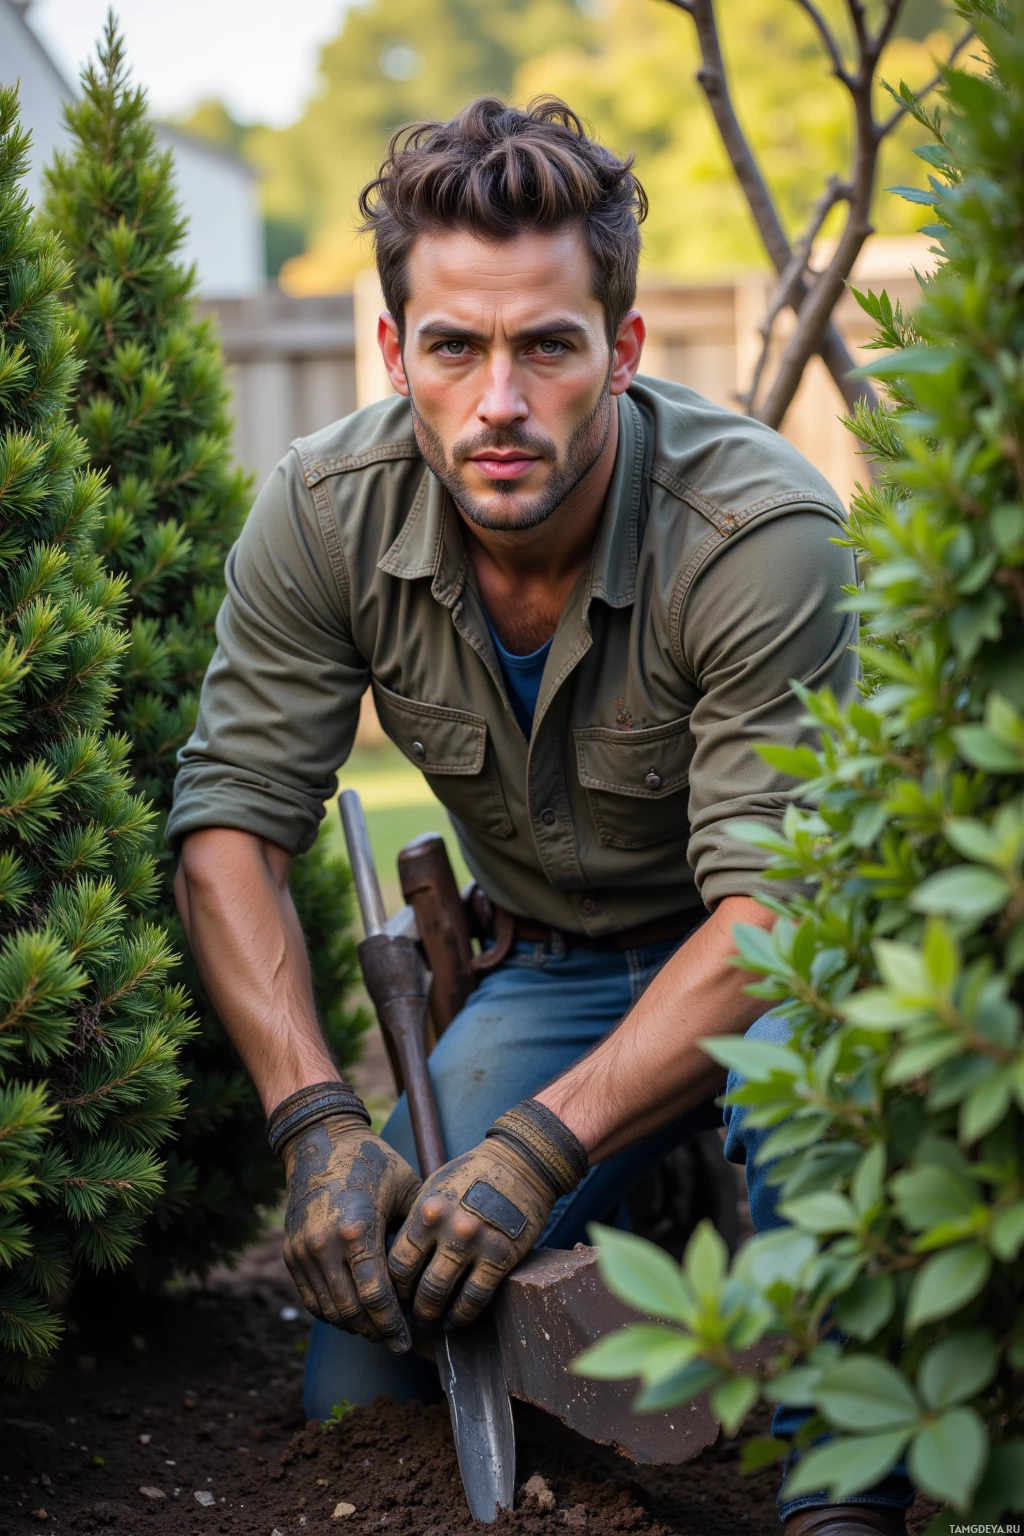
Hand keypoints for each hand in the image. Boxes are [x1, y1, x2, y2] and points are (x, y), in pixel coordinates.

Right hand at [283, 1114, 420, 1351]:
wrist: (319, 1141)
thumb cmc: (372, 1161)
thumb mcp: (406, 1187)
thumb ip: (419, 1229)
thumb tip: (442, 1268)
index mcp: (358, 1230)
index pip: (376, 1296)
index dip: (393, 1326)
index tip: (407, 1341)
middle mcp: (325, 1245)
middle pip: (352, 1312)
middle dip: (376, 1333)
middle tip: (396, 1341)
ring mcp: (304, 1251)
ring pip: (329, 1311)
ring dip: (354, 1326)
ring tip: (378, 1330)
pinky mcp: (291, 1253)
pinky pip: (311, 1299)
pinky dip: (333, 1313)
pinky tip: (354, 1314)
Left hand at [388, 1099, 587, 1329]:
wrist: (521, 1162)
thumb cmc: (471, 1176)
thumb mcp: (434, 1190)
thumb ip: (416, 1223)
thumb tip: (395, 1265)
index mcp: (426, 1211)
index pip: (397, 1264)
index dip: (394, 1287)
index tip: (397, 1296)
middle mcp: (448, 1228)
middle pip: (419, 1286)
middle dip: (414, 1309)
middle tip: (414, 1317)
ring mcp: (476, 1243)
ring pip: (445, 1297)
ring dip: (436, 1316)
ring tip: (435, 1322)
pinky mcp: (502, 1256)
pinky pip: (476, 1298)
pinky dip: (463, 1315)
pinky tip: (458, 1318)